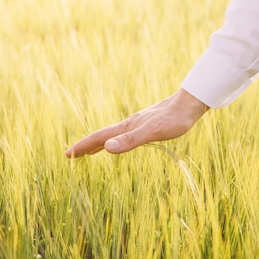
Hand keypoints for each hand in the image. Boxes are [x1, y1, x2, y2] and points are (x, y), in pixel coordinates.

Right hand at [64, 89, 208, 157]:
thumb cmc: (175, 119)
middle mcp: (129, 124)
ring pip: (112, 135)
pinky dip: (115, 141)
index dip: (83, 147)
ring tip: (89, 152)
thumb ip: (130, 140)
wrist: (191, 103)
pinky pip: (124, 135)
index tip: (67, 155)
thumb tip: (107, 148)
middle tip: (71, 155)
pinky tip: (120, 142)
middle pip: (102, 136)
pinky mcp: (147, 125)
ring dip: (98, 144)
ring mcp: (137, 124)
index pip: (99, 138)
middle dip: (86, 146)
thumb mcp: (153, 132)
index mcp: (127, 127)